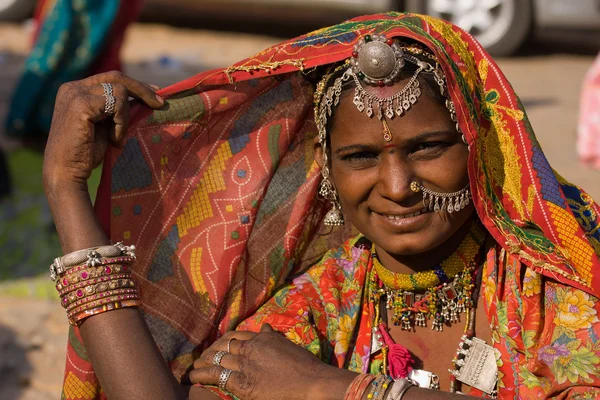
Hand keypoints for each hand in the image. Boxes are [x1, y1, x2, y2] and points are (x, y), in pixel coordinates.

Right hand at [42, 71, 163, 193]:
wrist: (67, 171)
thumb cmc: (86, 152)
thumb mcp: (105, 124)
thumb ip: (117, 109)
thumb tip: (144, 98)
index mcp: (76, 90)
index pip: (111, 78)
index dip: (136, 85)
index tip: (155, 94)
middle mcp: (72, 87)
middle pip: (116, 77)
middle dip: (142, 90)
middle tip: (160, 104)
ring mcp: (75, 94)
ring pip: (120, 91)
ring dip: (125, 117)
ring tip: (117, 137)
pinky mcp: (81, 104)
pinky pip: (116, 104)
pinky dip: (121, 123)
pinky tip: (113, 139)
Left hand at [188, 325, 355, 399]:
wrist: (312, 381)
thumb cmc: (304, 366)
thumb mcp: (286, 345)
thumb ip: (272, 337)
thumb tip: (264, 327)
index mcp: (261, 339)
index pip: (234, 336)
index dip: (222, 342)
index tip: (216, 346)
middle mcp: (251, 348)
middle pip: (222, 347)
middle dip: (209, 352)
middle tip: (201, 358)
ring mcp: (246, 365)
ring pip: (216, 360)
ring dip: (202, 363)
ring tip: (193, 368)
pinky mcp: (243, 382)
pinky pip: (216, 376)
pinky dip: (202, 375)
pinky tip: (193, 377)